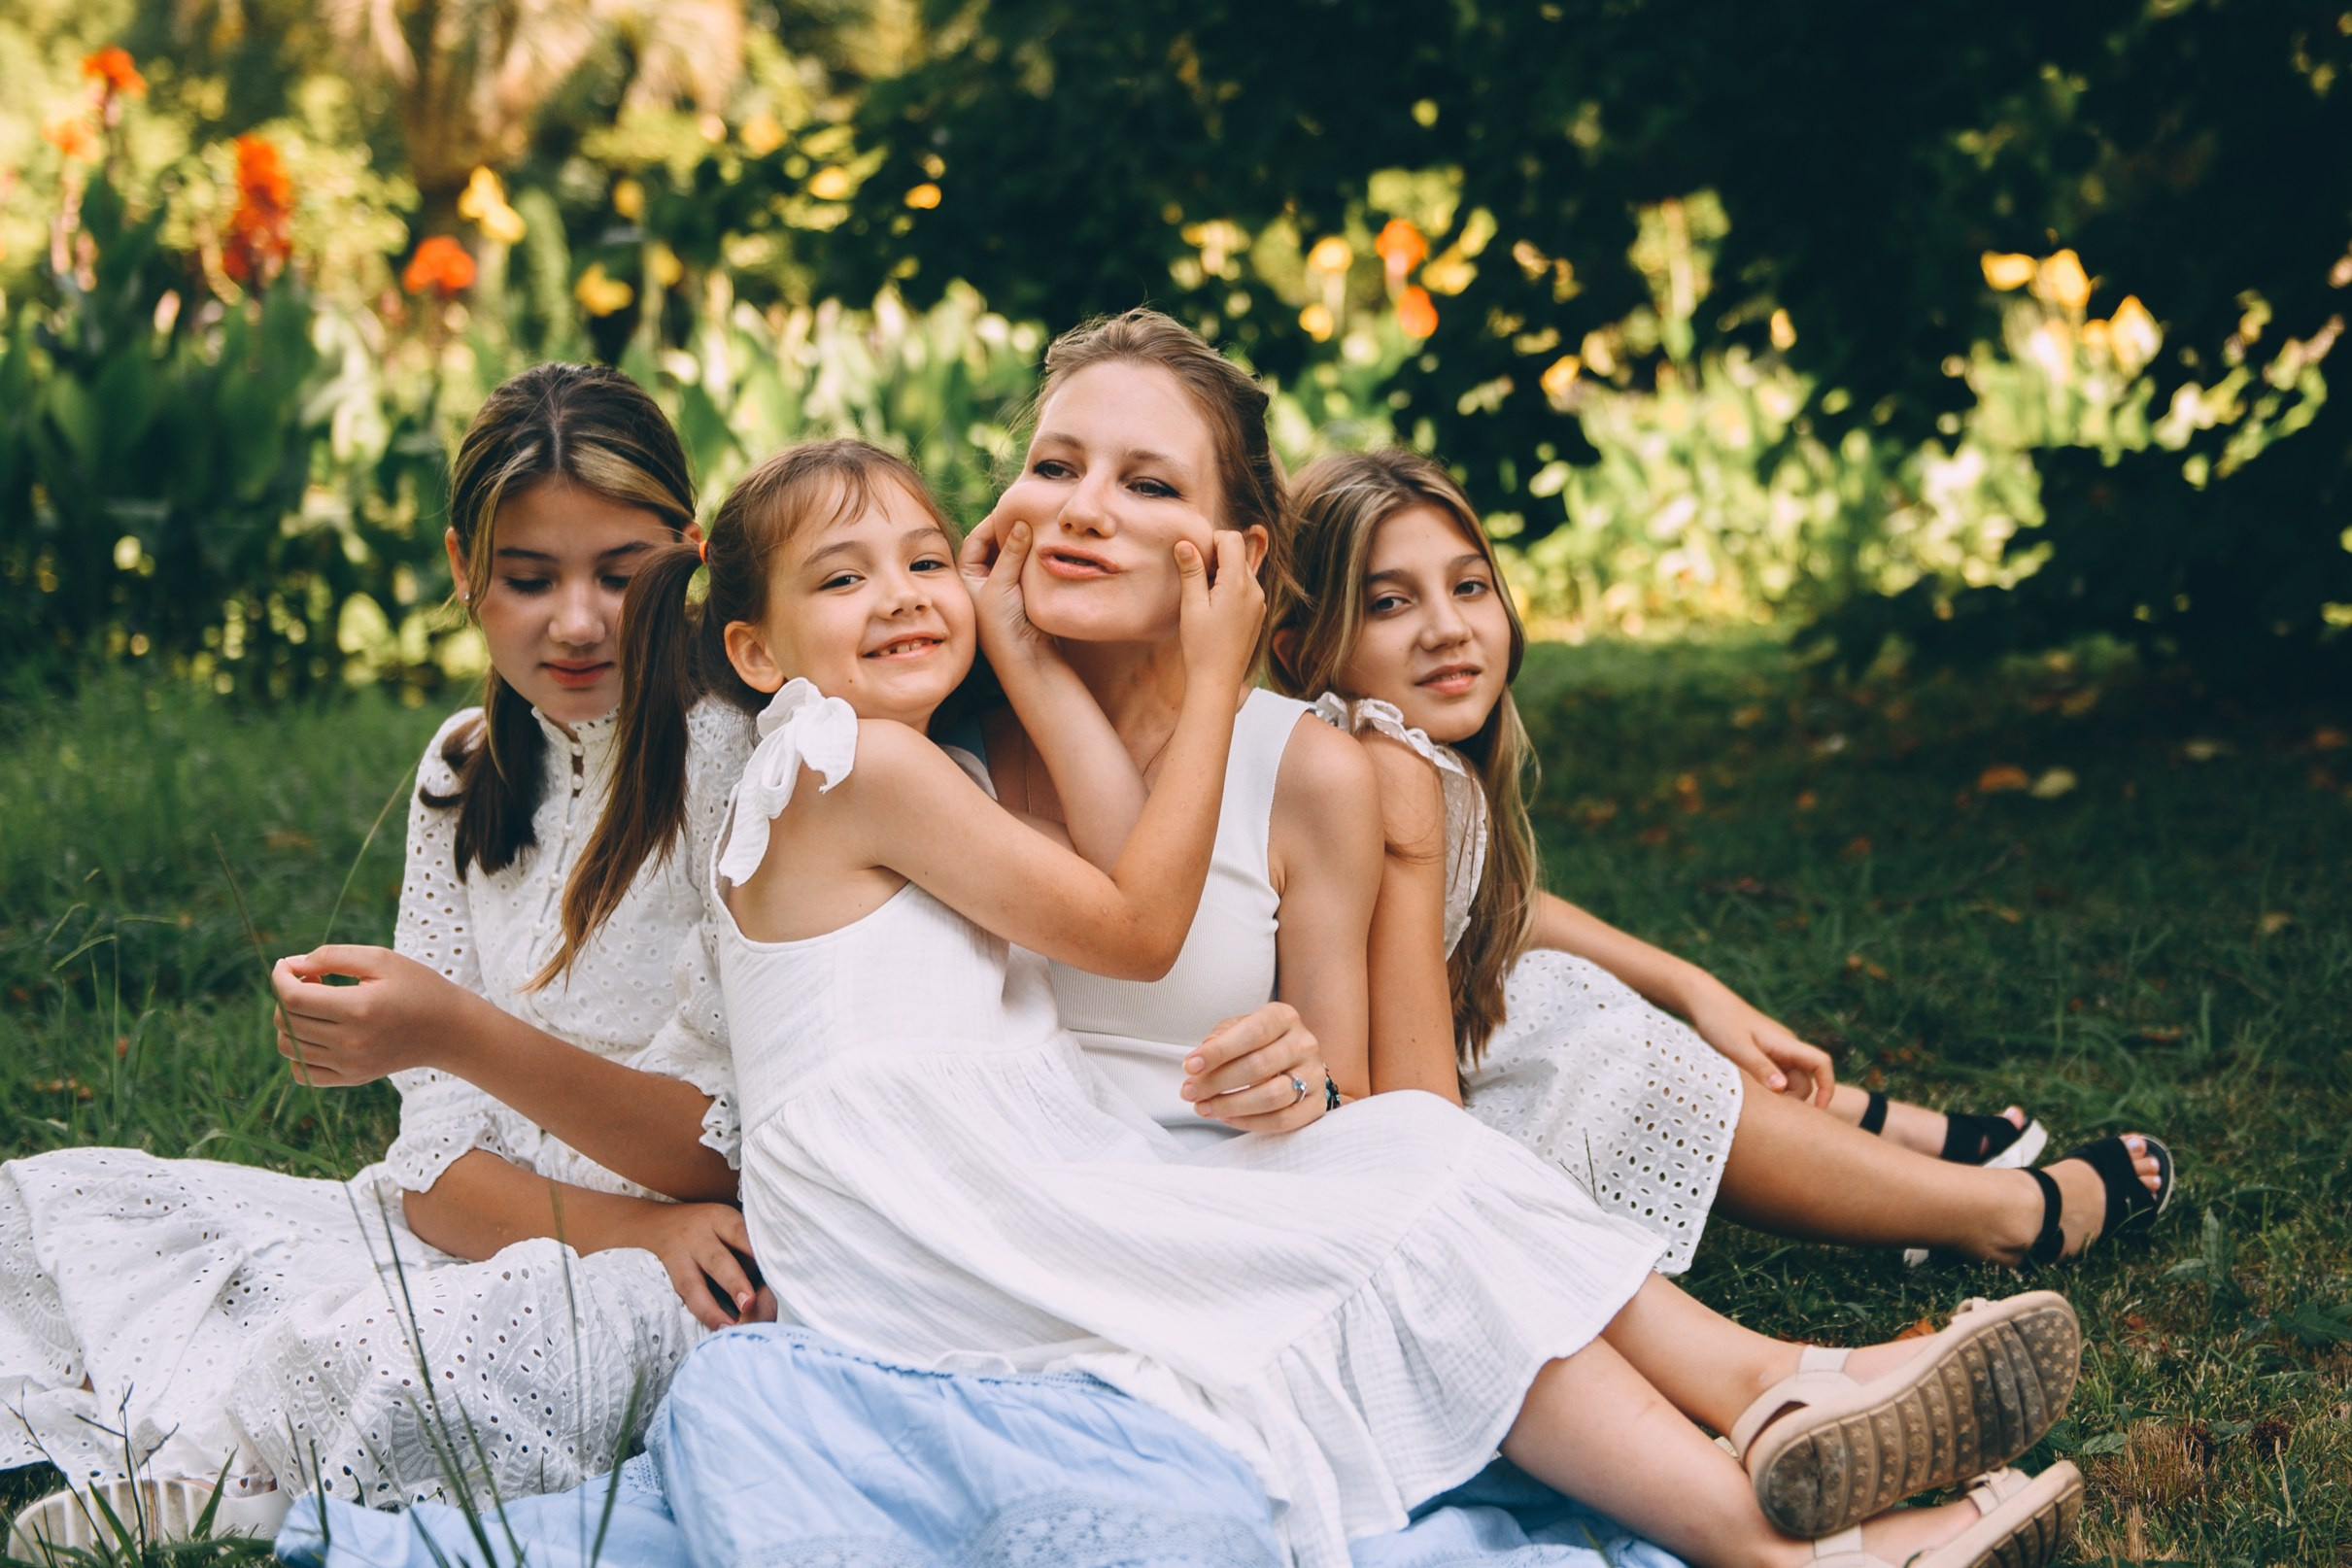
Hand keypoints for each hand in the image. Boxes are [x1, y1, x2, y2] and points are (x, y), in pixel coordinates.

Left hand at [271, 945, 488, 1085]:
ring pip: (288, 1047)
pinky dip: (298, 1053)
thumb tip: (290, 965)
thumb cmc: (417, 987)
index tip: (286, 965)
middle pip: (286, 1021)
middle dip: (287, 995)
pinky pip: (301, 1073)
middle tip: (312, 981)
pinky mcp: (351, 1078)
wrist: (449, 1030)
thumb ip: (332, 956)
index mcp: (358, 1009)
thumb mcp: (381, 958)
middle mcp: (350, 1042)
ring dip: (290, 1022)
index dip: (280, 978)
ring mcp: (350, 1065)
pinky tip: (318, 1033)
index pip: (293, 998)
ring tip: (316, 1006)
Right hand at [628, 1201, 776, 1330]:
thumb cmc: (710, 1227)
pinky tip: (717, 1328)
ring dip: (712, 1308)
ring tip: (729, 1327)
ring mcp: (680, 1258)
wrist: (661, 1223)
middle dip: (734, 1283)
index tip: (771, 1266)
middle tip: (750, 1303)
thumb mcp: (727, 1223)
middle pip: (717, 1261)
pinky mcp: (671, 1278)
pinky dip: (702, 1313)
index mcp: (720, 1219)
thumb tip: (773, 1277)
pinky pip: (685, 1297)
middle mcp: (698, 1238)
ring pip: (693, 1284)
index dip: (753, 1249)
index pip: (739, 1232)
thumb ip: (746, 1245)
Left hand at [968, 519, 1066, 684]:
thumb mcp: (1001, 585)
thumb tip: (1021, 522)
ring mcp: (1000, 584)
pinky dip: (1033, 555)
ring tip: (1040, 525)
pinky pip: (1025, 564)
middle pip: (995, 543)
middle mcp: (980, 577)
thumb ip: (1011, 552)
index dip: (994, 521)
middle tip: (1029, 511)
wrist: (1024, 657)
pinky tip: (1047, 546)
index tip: (1014, 507)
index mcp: (966, 574)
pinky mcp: (1019, 591)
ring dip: (1024, 541)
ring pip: (1012, 553)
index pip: (977, 537)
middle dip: (1010, 529)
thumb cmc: (1002, 625)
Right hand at [1174, 531, 1264, 695]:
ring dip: (1222, 573)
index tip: (1195, 558)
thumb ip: (1191, 571)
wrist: (1218, 681)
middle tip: (1195, 578)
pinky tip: (1214, 609)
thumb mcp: (1191, 605)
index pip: (1232, 540)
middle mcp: (1255, 590)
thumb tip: (1185, 543)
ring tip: (1203, 596)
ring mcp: (1259, 602)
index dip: (1212, 541)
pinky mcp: (1258, 614)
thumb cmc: (1201, 646)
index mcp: (1238, 584)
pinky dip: (1230, 588)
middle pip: (1238, 554)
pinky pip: (1245, 589)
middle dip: (1216, 558)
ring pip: (1242, 571)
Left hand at [1180, 1001, 1329, 1133]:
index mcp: (1284, 1017)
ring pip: (1272, 1096)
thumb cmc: (1259, 1043)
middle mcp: (1304, 1043)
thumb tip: (1201, 1059)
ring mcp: (1315, 1075)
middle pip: (1260, 1066)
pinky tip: (1228, 1118)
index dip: (1220, 1051)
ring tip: (1204, 1108)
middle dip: (1217, 1082)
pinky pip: (1284, 1120)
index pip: (1253, 1032)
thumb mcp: (1237, 1029)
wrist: (1294, 1060)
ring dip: (1231, 1105)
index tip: (1190, 1066)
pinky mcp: (1317, 1104)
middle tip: (1190, 1092)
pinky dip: (1251, 1123)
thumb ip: (1219, 1039)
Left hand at [1681, 980, 1834, 1105]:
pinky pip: (1771, 1075)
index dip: (1827, 1087)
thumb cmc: (1719, 1021)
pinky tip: (1746, 1094)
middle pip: (1803, 1080)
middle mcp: (1784, 1046)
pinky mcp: (1759, 1053)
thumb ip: (1760, 1068)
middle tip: (1767, 1112)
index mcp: (1785, 1043)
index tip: (1819, 1110)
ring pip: (1786, 1080)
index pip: (1821, 1063)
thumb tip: (1783, 1089)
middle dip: (1793, 1098)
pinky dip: (1765, 1088)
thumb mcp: (1737, 1048)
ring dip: (1777, 1095)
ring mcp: (1772, 1050)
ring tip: (1752, 1102)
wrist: (1702, 999)